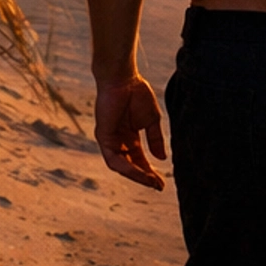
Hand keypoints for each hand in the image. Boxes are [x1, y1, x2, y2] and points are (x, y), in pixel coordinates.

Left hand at [94, 75, 166, 190]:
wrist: (124, 79)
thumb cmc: (137, 94)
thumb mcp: (151, 120)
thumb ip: (155, 139)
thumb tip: (162, 158)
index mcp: (130, 138)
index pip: (139, 160)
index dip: (150, 172)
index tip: (162, 183)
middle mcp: (119, 141)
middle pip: (131, 166)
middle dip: (144, 177)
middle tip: (158, 186)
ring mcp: (109, 140)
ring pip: (121, 166)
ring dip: (136, 175)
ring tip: (151, 182)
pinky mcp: (103, 137)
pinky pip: (114, 159)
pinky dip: (127, 167)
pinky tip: (140, 172)